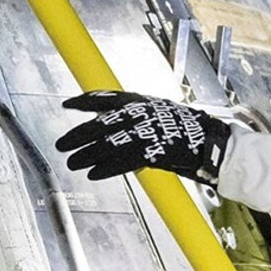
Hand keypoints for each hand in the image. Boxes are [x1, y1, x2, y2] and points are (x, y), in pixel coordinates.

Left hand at [54, 91, 231, 183]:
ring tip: (72, 162)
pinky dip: (106, 168)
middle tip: (61, 144)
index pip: (106, 97)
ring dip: (86, 155)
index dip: (84, 101)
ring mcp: (145, 132)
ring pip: (107, 144)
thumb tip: (107, 123)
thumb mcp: (155, 114)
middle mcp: (140, 113)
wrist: (210, 141)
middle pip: (100, 123)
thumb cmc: (183, 130)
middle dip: (78, 134)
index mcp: (140, 101)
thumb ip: (132, 117)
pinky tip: (93, 174)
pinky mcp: (152, 151)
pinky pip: (123, 161)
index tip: (68, 104)